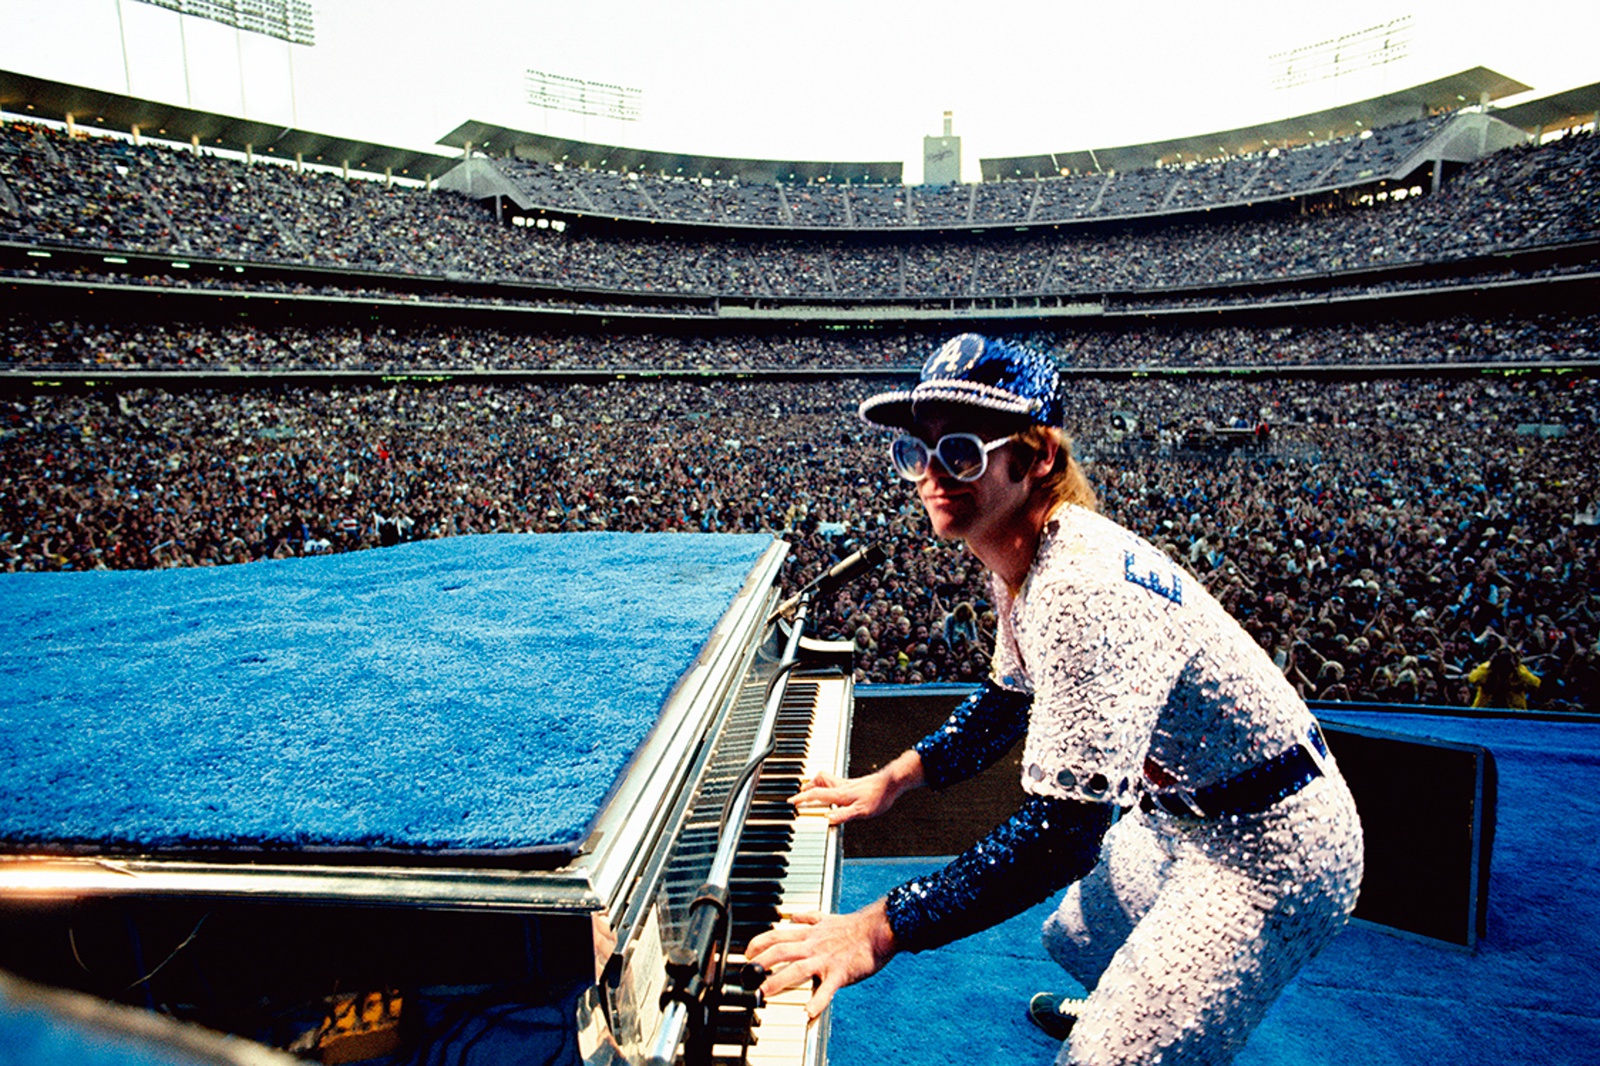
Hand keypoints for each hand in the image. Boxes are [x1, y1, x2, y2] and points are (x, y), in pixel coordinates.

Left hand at [745, 901, 896, 1018]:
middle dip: (761, 963)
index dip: (759, 943)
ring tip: (764, 993)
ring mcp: (826, 960)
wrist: (879, 929)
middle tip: (748, 976)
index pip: (777, 935)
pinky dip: (817, 1002)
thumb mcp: (827, 917)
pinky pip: (826, 989)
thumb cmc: (855, 926)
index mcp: (809, 933)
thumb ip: (809, 918)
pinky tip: (807, 1013)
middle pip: (781, 951)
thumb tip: (793, 916)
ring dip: (778, 981)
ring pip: (797, 969)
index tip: (747, 953)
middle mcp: (813, 945)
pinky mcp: (840, 973)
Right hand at [789, 751, 924, 825]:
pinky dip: (827, 786)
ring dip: (815, 784)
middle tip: (800, 795)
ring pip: (825, 779)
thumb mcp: (862, 811)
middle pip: (818, 780)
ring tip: (811, 793)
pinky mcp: (853, 784)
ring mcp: (847, 784)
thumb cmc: (878, 797)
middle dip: (807, 787)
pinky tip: (831, 794)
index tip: (791, 802)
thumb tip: (827, 818)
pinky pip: (834, 782)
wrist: (891, 783)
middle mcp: (841, 786)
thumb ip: (843, 814)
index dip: (802, 798)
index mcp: (840, 794)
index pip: (816, 794)